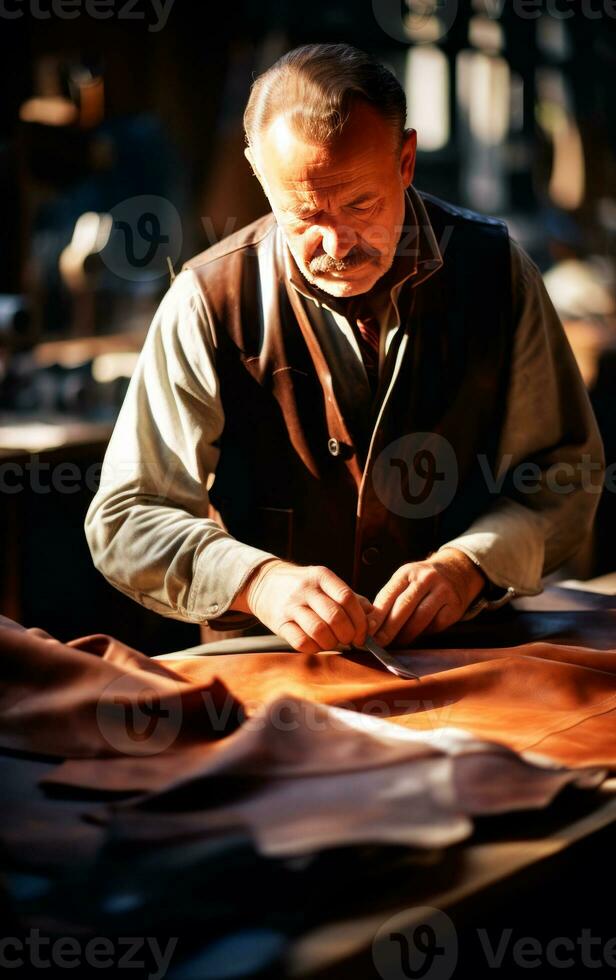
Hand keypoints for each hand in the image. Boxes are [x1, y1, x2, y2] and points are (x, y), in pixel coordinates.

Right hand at [233, 559, 375, 652]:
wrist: (264, 583)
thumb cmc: (303, 587)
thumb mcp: (326, 583)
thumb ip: (350, 599)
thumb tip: (373, 618)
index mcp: (322, 576)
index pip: (347, 598)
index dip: (359, 620)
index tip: (362, 633)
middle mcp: (306, 589)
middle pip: (335, 616)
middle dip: (348, 634)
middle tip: (350, 640)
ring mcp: (291, 606)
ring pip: (319, 630)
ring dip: (332, 643)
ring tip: (334, 642)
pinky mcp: (279, 622)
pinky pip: (300, 642)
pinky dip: (314, 648)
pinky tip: (317, 644)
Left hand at [370, 548, 485, 646]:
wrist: (457, 572)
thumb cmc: (422, 581)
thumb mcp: (405, 579)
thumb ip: (390, 598)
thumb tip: (371, 624)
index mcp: (407, 572)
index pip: (389, 594)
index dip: (377, 614)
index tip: (367, 629)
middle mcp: (425, 579)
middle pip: (404, 606)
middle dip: (388, 628)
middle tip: (378, 643)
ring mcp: (442, 591)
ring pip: (420, 618)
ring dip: (405, 634)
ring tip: (395, 643)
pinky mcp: (454, 606)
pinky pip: (435, 625)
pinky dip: (423, 633)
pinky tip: (415, 637)